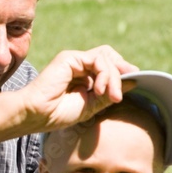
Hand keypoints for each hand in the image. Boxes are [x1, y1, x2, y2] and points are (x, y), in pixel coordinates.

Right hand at [24, 46, 138, 129]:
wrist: (36, 115)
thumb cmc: (58, 114)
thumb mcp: (91, 105)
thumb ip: (109, 93)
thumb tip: (133, 82)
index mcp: (83, 76)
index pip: (109, 66)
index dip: (123, 73)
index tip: (134, 84)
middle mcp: (79, 65)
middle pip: (110, 57)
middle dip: (122, 71)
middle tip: (126, 89)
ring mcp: (75, 60)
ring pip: (106, 58)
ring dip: (114, 78)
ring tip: (113, 96)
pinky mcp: (70, 58)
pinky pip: (97, 59)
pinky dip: (105, 74)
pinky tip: (100, 89)